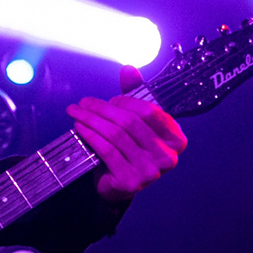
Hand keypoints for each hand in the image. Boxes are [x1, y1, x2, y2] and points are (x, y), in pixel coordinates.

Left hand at [67, 66, 187, 204]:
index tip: (110, 100)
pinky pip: (106, 151)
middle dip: (102, 109)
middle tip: (84, 103)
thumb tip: (128, 68)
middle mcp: (168, 157)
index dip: (126, 102)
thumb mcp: (135, 120)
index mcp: (176, 138)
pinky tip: (79, 128)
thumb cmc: (129, 147)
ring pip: (116, 135)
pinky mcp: (130, 182)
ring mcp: (150, 172)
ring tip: (76, 112)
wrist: (118, 184)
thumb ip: (134, 94)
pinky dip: (90, 136)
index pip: (149, 111)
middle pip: (130, 122)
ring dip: (91, 120)